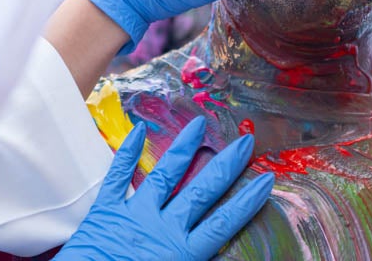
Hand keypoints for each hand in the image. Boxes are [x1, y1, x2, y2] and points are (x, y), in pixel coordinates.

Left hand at [56, 117, 274, 259]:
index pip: (222, 224)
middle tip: (245, 142)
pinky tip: (138, 130)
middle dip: (225, 166)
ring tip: (199, 124)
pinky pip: (118, 178)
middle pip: (201, 192)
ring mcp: (134, 216)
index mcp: (182, 253)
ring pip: (165, 176)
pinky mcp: (106, 212)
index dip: (246, 203)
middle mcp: (163, 228)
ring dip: (183, 149)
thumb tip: (220, 254)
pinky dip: (127, 154)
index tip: (265, 180)